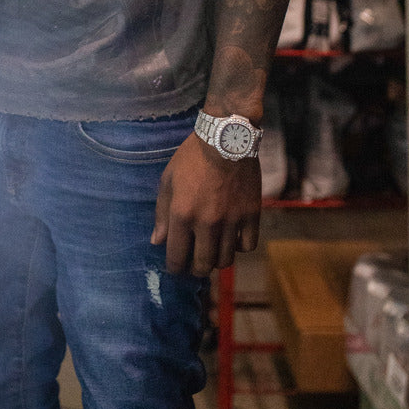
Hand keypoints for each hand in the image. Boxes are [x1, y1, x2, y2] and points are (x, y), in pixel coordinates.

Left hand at [151, 132, 260, 275]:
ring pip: (225, 260)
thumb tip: (157, 241)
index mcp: (182, 215)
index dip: (174, 267)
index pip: (177, 256)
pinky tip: (232, 239)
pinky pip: (247, 246)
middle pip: (203, 265)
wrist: (226, 139)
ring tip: (213, 253)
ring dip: (217, 261)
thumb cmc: (192, 158)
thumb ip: (161, 214)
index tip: (175, 266)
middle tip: (194, 264)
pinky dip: (239, 247)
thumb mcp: (168, 181)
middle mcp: (207, 223)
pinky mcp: (251, 215)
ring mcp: (231, 221)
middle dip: (196, 269)